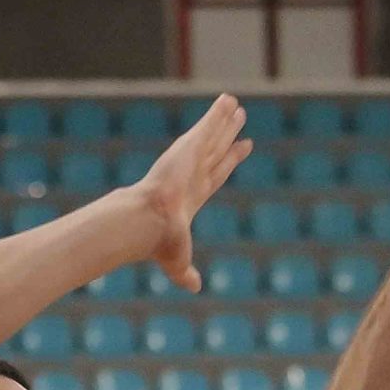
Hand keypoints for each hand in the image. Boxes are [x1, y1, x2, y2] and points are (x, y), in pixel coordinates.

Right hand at [133, 93, 251, 292]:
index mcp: (190, 197)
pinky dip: (218, 114)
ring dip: (225, 123)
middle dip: (227, 139)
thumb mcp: (178, 261)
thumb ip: (186, 272)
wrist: (149, 223)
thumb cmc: (159, 242)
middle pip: (215, 153)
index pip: (214, 176)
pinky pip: (209, 127)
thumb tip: (195, 288)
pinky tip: (229, 101)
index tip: (240, 151)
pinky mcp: (189, 148)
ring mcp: (190, 160)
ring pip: (214, 138)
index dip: (227, 163)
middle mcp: (192, 175)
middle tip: (240, 122)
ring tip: (237, 107)